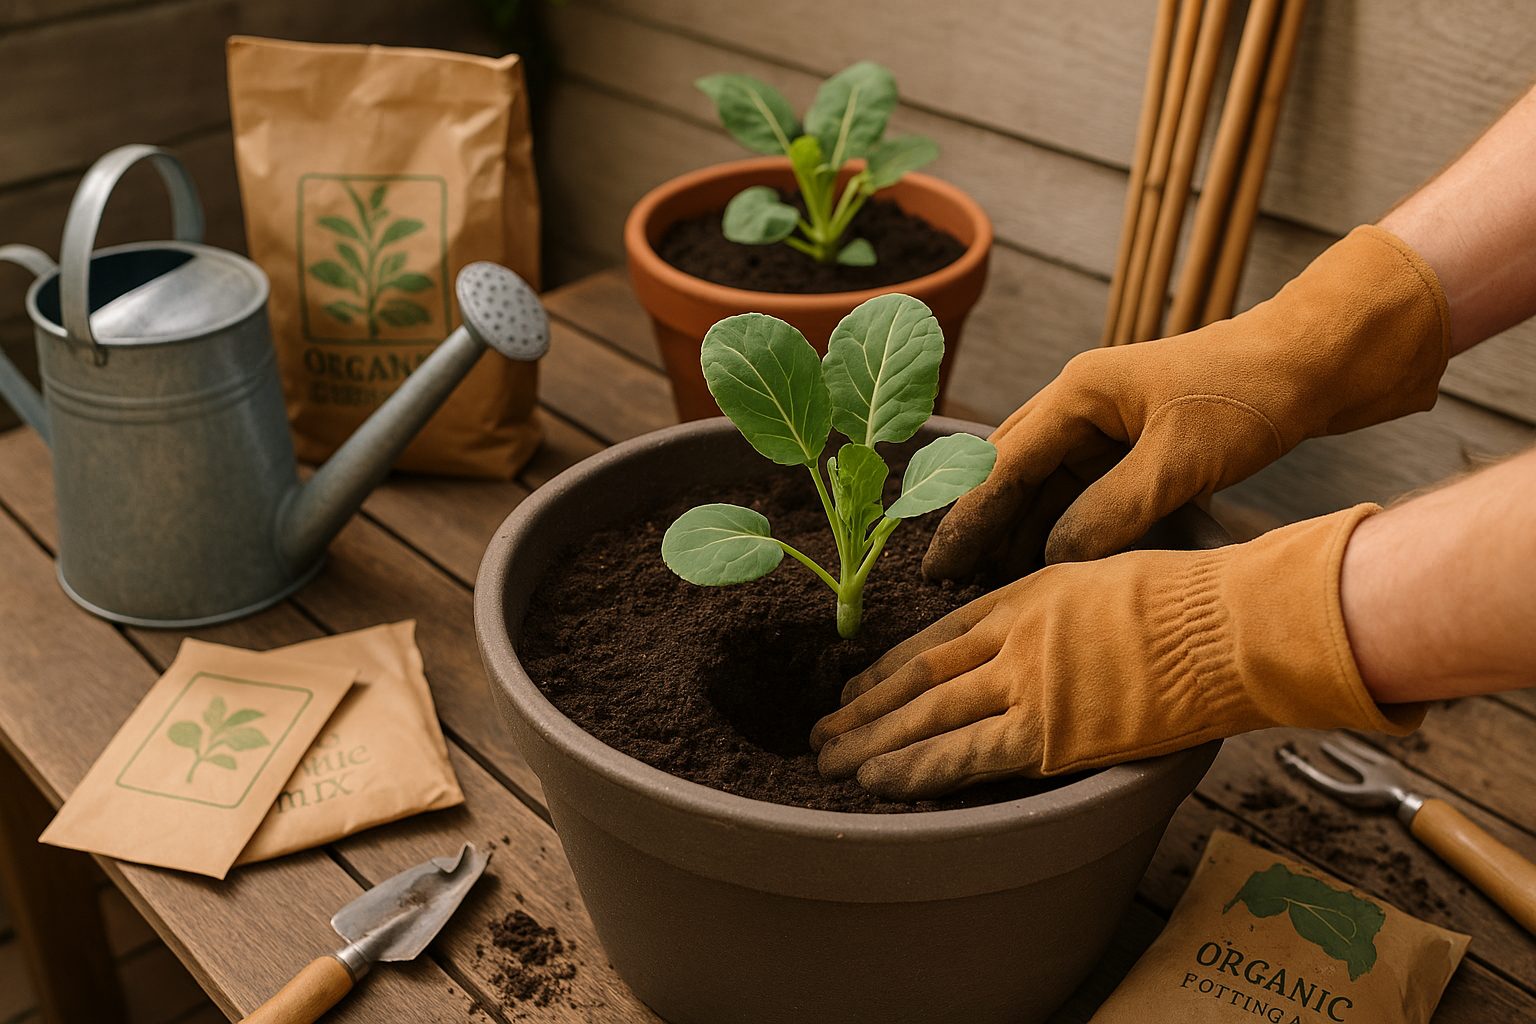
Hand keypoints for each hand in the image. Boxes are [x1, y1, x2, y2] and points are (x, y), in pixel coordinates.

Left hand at [813, 505, 1421, 800]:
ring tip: (830, 762)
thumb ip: (1059, 611)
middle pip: (919, 679)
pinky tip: (881, 781)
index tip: (857, 688)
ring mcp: (1027, 683)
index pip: (938, 639)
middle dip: (864, 709)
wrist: (1231, 624)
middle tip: (821, 733)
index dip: (891, 668)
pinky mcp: (1050, 733)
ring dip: (873, 743)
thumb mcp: (1107, 579)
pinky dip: (918, 770)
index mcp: (1026, 595)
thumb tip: (1043, 636)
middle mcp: (1012, 637)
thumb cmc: (1191, 599)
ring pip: (928, 716)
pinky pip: (967, 756)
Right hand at [924, 226, 1449, 577]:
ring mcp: (1106, 420)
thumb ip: (1111, 512)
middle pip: (1010, 472)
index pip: (1002, 464)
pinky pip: (1080, 489)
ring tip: (991, 584)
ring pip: (1043, 484)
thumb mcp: (1179, 462)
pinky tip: (1050, 562)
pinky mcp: (1133, 440)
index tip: (936, 566)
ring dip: (1018, 530)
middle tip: (948, 584)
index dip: (967, 519)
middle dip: (979, 527)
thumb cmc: (1249, 397)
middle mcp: (1079, 403)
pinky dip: (1061, 525)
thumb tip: (1053, 560)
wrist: (1316, 361)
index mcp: (1077, 393)